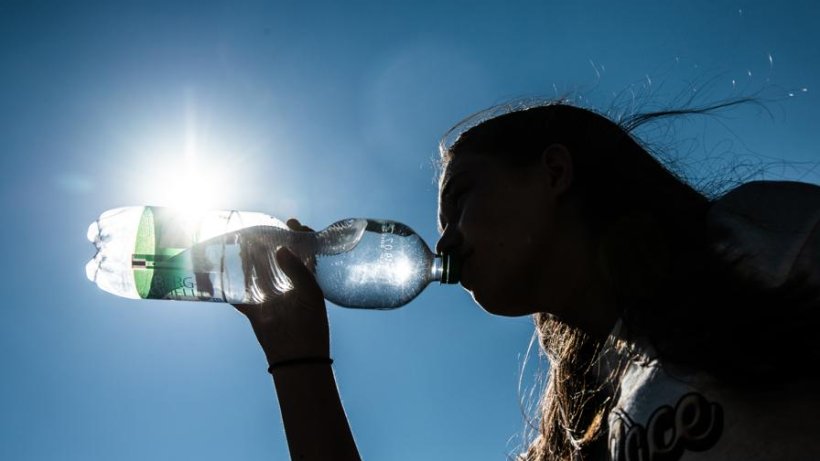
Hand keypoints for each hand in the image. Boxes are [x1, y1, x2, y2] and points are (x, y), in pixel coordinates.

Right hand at [233, 219, 329, 366]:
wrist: (296, 357)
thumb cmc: (310, 325)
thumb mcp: (309, 294)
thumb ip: (298, 270)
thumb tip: (282, 249)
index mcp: (306, 281)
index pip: (304, 251)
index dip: (299, 235)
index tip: (290, 222)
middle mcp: (288, 286)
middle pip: (276, 259)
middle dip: (268, 245)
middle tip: (258, 230)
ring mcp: (270, 297)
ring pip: (256, 274)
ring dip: (247, 260)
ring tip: (240, 243)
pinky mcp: (254, 311)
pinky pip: (239, 297)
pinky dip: (228, 288)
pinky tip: (217, 274)